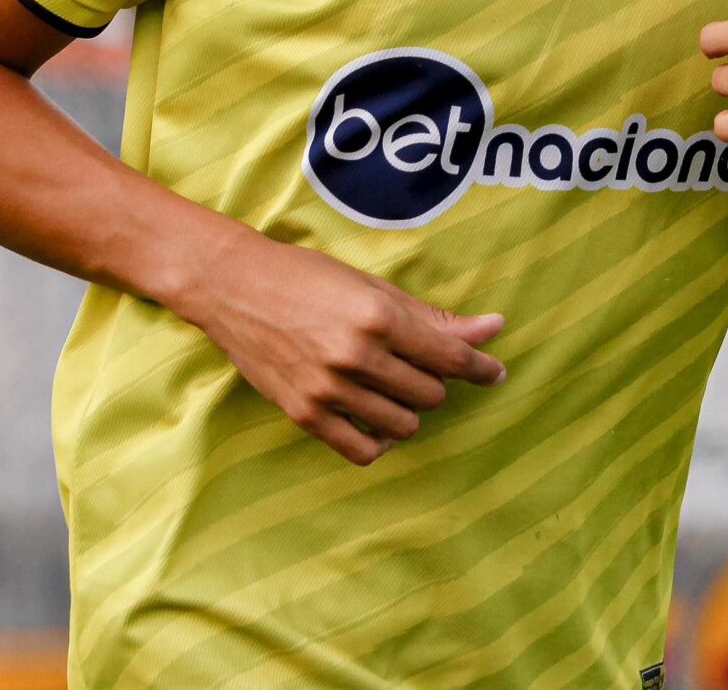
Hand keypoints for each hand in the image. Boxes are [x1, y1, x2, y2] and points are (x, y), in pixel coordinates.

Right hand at [182, 228, 505, 465]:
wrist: (233, 286)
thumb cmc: (306, 277)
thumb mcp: (372, 287)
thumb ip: (431, 317)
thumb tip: (492, 330)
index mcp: (378, 317)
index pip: (451, 357)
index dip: (481, 367)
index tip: (494, 371)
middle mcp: (357, 356)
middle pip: (431, 393)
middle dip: (433, 381)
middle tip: (413, 364)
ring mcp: (328, 390)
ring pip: (404, 425)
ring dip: (408, 410)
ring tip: (390, 387)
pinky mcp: (304, 414)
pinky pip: (363, 450)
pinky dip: (379, 440)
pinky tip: (374, 418)